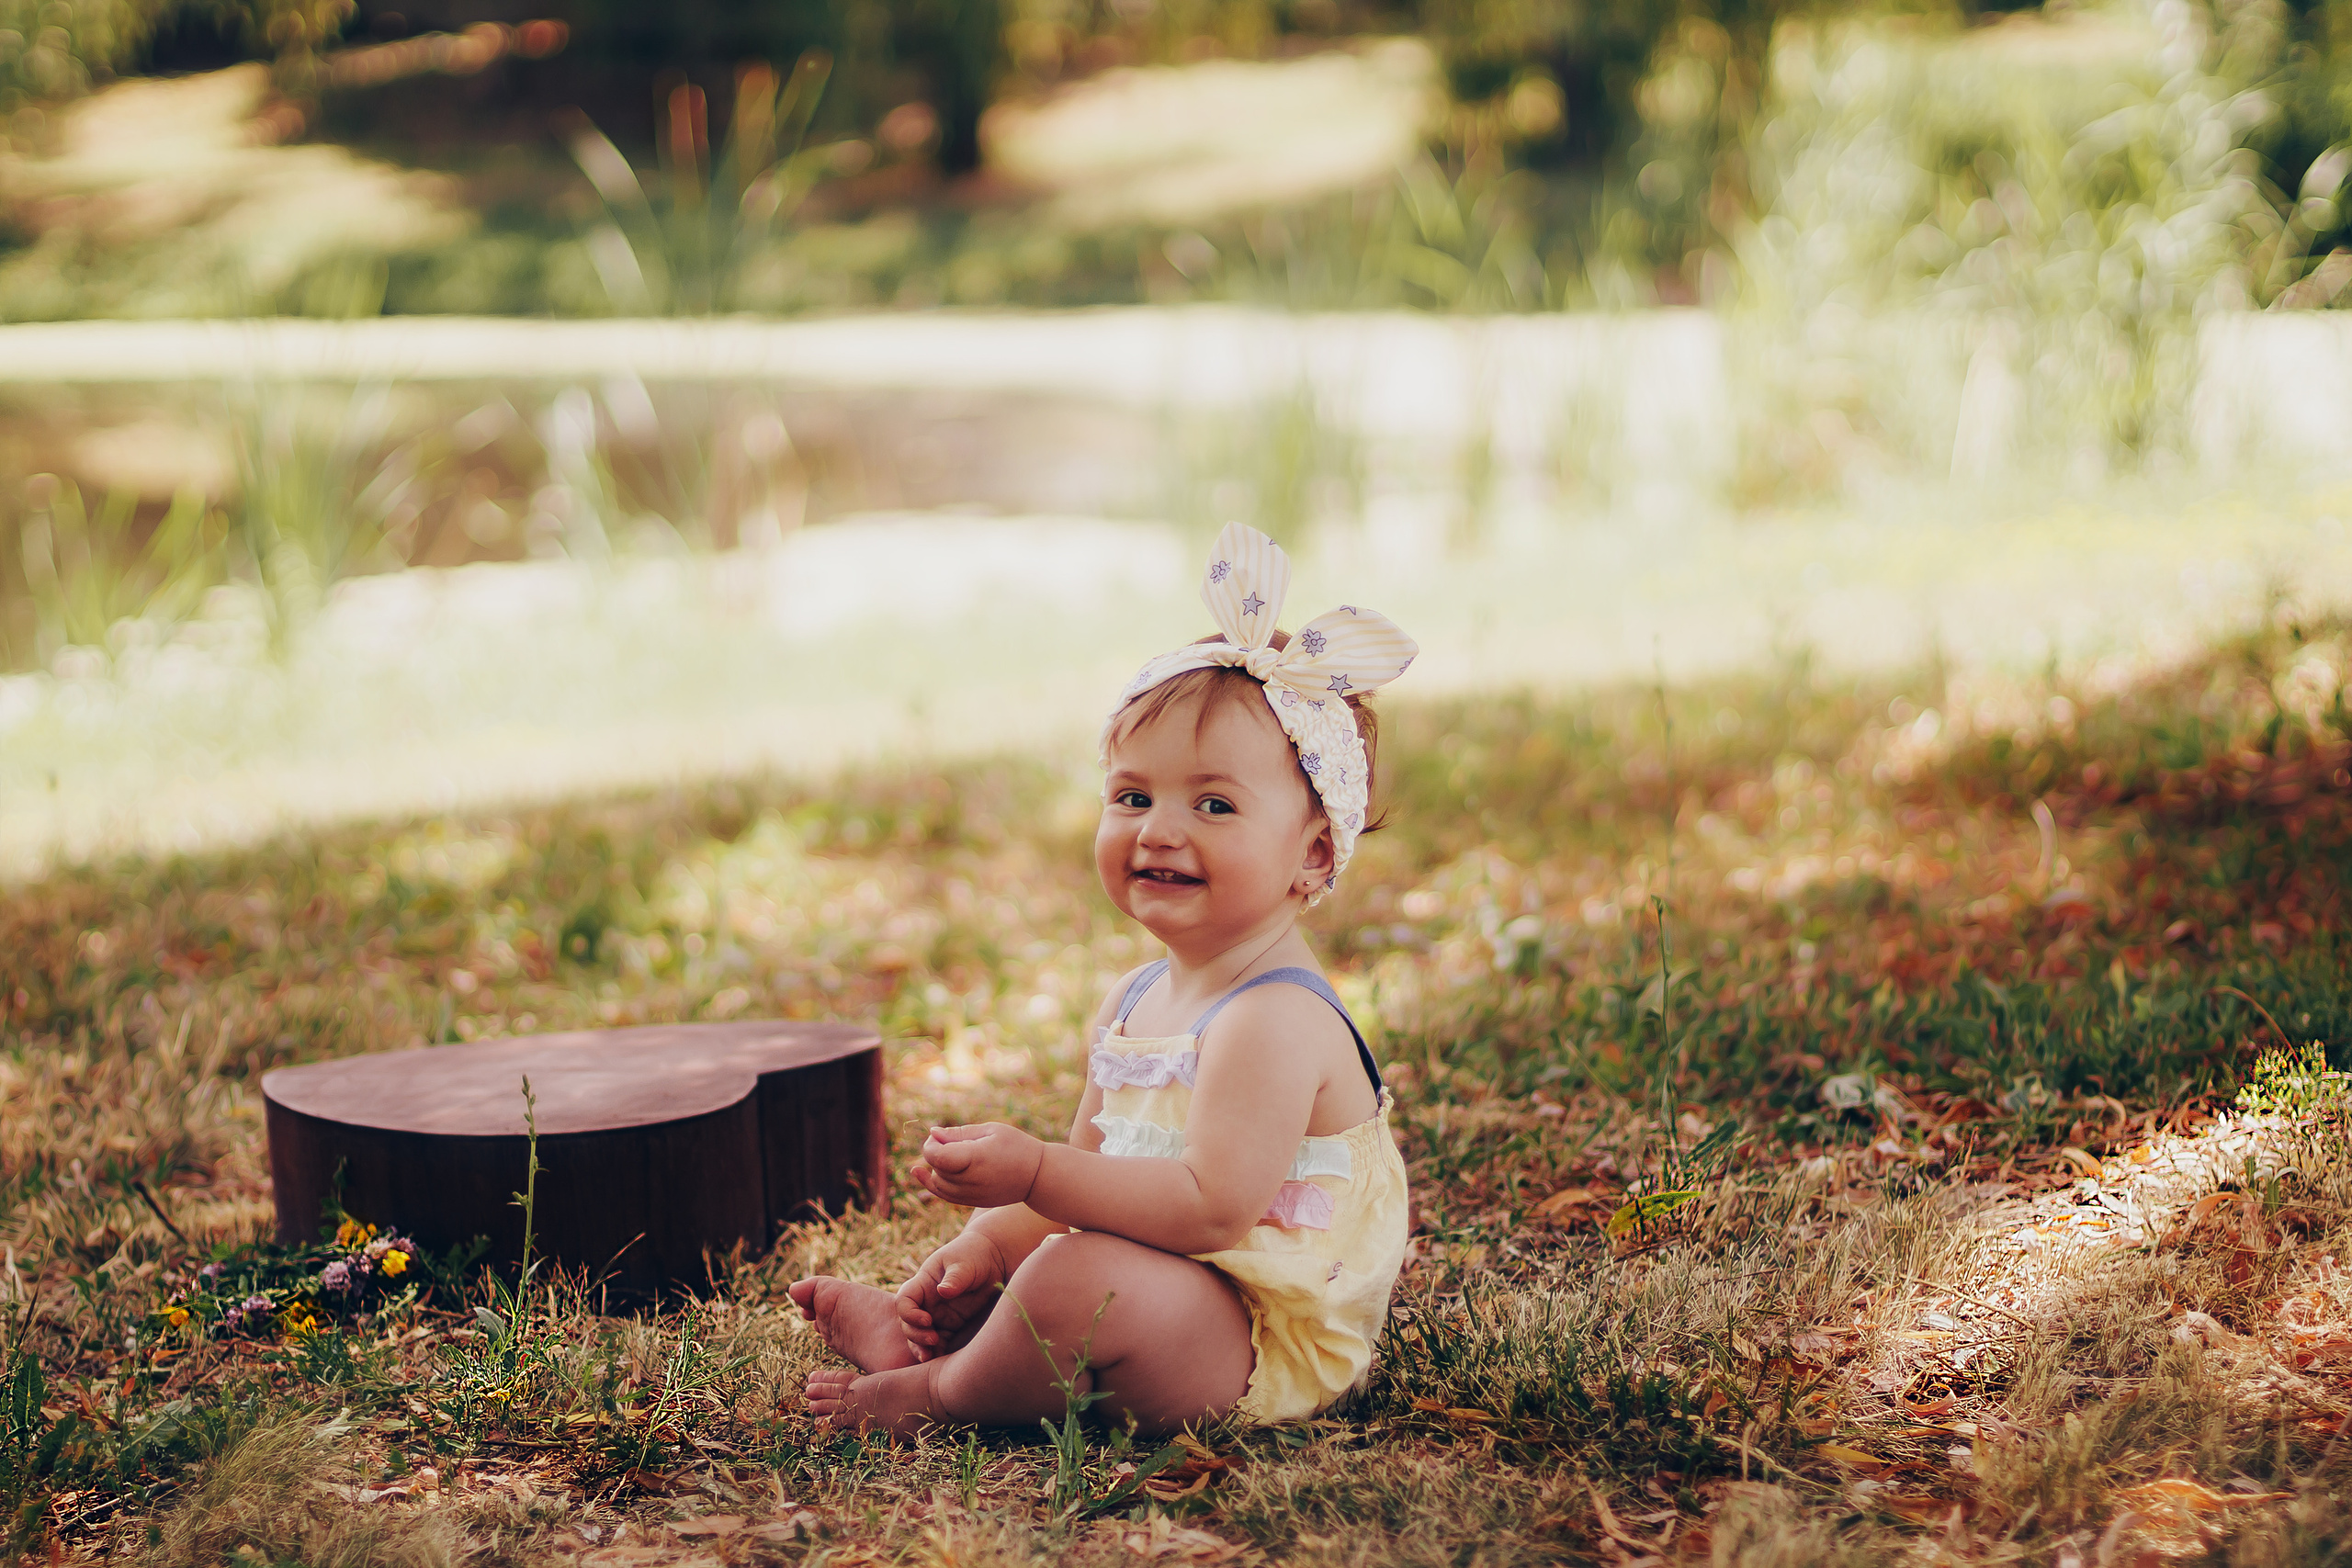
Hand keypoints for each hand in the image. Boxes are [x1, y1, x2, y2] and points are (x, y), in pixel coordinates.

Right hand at [895, 1230, 1009, 1360]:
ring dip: (922, 1349)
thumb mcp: (963, 1263)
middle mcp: (927, 1302)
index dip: (909, 1314)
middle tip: (933, 1340)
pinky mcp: (952, 1327)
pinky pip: (940, 1344)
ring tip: (931, 1357)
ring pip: (920, 1338)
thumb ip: (954, 1278)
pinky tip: (942, 1361)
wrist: (994, 1260)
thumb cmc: (974, 1255)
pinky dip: (938, 1353)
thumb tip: (943, 1291)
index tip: (927, 1320)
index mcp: (923, 1284)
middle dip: (916, 1336)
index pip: (904, 1301)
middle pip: (908, 1324)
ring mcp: (938, 1316)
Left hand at [910, 1122, 1045, 1209]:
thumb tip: (933, 1133)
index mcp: (976, 1158)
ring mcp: (971, 1195)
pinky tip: (920, 1173)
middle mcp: (971, 1180)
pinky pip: (944, 1195)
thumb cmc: (1016, 1146)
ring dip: (935, 1168)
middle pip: (937, 1168)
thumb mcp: (991, 1130)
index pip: (937, 1156)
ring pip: (938, 1184)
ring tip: (946, 1152)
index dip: (930, 1145)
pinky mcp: (972, 1202)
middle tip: (947, 1139)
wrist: (1038, 1176)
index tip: (939, 1136)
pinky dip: (932, 1184)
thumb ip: (960, 1133)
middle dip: (935, 1152)